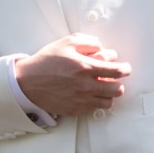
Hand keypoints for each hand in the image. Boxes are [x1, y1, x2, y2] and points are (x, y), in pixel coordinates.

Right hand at [14, 34, 130, 116]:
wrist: (28, 82)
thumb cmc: (47, 61)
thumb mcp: (67, 42)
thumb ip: (89, 42)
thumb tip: (102, 48)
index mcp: (86, 68)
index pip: (117, 71)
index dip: (125, 69)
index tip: (124, 68)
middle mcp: (86, 86)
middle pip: (117, 89)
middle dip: (118, 82)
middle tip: (113, 78)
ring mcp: (81, 100)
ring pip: (109, 102)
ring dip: (108, 94)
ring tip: (101, 88)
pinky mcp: (75, 110)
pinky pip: (95, 110)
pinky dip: (96, 102)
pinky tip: (89, 95)